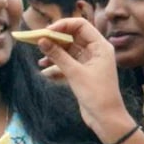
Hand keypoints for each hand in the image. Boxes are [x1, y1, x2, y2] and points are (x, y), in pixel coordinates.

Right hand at [38, 18, 137, 142]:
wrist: (106, 117)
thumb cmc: (96, 94)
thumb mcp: (75, 73)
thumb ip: (58, 55)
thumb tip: (41, 40)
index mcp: (101, 46)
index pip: (81, 25)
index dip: (63, 25)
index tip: (46, 32)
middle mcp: (97, 51)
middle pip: (73, 36)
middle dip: (55, 38)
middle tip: (37, 42)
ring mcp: (90, 62)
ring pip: (69, 49)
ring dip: (54, 52)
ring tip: (41, 60)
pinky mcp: (83, 72)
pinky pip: (68, 62)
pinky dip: (57, 64)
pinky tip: (45, 70)